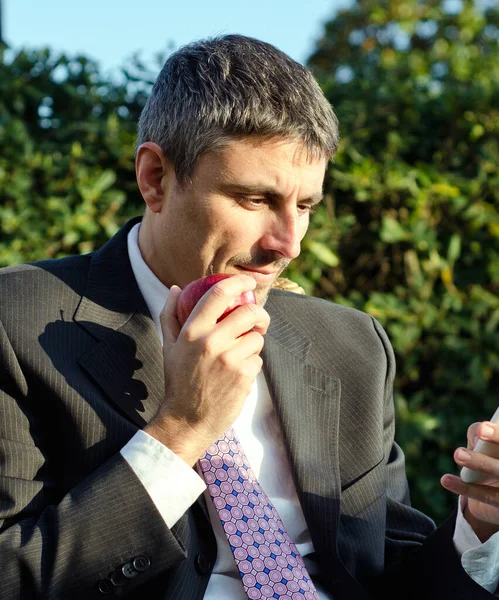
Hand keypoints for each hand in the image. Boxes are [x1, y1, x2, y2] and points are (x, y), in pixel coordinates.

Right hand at [144, 274, 269, 465]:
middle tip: (257, 321)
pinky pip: (258, 359)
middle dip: (258, 314)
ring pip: (257, 337)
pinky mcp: (244, 375)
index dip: (238, 282)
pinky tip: (237, 374)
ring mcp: (229, 359)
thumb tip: (175, 288)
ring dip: (253, 343)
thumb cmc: (178, 381)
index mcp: (192, 331)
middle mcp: (211, 341)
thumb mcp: (169, 347)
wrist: (187, 420)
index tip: (248, 282)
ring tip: (239, 355)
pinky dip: (251, 364)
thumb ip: (169, 315)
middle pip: (249, 311)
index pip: (218, 294)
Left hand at [441, 421, 498, 541]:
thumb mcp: (482, 446)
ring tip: (458, 454)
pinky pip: (487, 496)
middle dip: (497, 438)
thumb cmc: (488, 460)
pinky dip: (465, 488)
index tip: (485, 426)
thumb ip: (478, 435)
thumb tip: (477, 435)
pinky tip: (445, 479)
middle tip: (481, 430)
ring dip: (480, 462)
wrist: (493, 498)